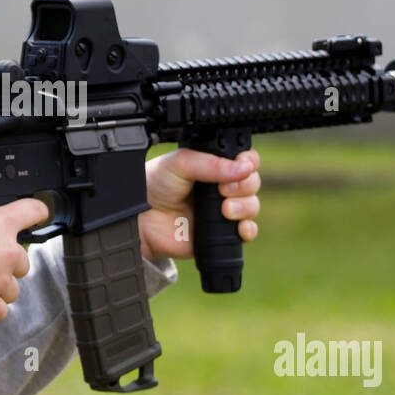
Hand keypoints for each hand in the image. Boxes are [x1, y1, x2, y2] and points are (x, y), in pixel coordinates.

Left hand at [137, 148, 260, 261]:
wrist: (142, 220)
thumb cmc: (154, 186)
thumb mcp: (180, 164)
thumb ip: (210, 163)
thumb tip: (244, 167)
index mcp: (214, 165)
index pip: (245, 160)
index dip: (248, 162)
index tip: (242, 165)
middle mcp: (222, 186)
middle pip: (252, 182)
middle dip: (245, 185)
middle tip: (223, 190)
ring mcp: (223, 210)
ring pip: (252, 206)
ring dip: (245, 207)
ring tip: (225, 210)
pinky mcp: (222, 233)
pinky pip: (247, 232)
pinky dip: (248, 230)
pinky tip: (239, 228)